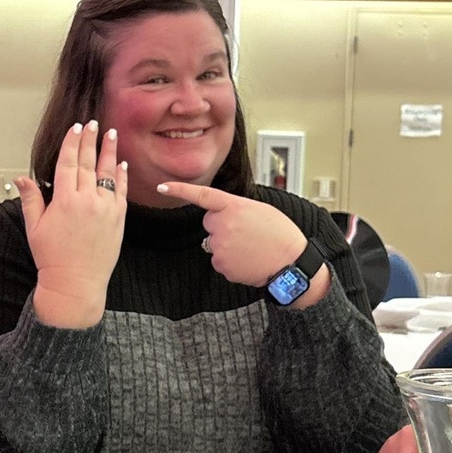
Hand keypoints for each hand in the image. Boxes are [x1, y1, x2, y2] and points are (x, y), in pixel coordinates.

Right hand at [16, 121, 127, 327]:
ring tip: (111, 135)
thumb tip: (22, 177)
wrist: (75, 284)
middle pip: (88, 163)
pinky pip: (121, 193)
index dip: (72, 143)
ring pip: (108, 174)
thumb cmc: (52, 258)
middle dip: (90, 140)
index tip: (76, 128)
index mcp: (64, 200)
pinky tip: (121, 164)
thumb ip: (31, 199)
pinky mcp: (118, 220)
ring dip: (109, 152)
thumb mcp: (35, 228)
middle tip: (93, 123)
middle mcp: (87, 201)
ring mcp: (105, 209)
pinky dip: (122, 177)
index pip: (68, 163)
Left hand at [157, 181, 329, 300]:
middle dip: (222, 226)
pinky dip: (231, 261)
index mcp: (234, 206)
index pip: (202, 196)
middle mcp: (223, 225)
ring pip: (214, 243)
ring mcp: (221, 246)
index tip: (161, 187)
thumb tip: (221, 216)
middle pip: (209, 223)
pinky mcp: (221, 265)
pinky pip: (219, 260)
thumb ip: (236, 208)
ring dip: (227, 245)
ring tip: (250, 247)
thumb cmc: (280, 234)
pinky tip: (247, 259)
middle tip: (247, 232)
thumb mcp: (260, 210)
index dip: (180, 190)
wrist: (290, 263)